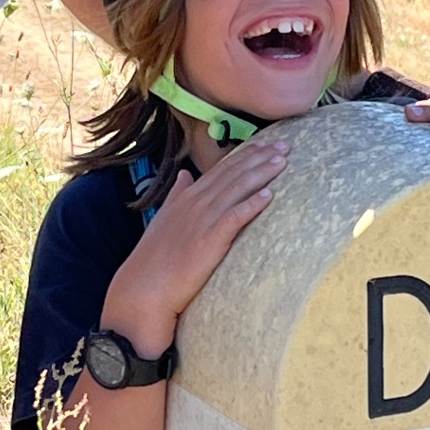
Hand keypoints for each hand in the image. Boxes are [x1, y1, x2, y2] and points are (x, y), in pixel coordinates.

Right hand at [102, 139, 289, 354]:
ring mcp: (202, 220)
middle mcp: (196, 203)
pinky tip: (269, 196)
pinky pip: (234, 218)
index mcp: (187, 196)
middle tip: (285, 145)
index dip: (245, 154)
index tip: (266, 143)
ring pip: (236, 190)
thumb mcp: (164, 219)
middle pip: (233, 174)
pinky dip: (251, 205)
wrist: (145, 287)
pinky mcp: (209, 240)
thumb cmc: (155, 257)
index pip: (221, 169)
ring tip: (282, 162)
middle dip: (260, 157)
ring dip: (261, 174)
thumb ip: (177, 195)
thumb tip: (185, 175)